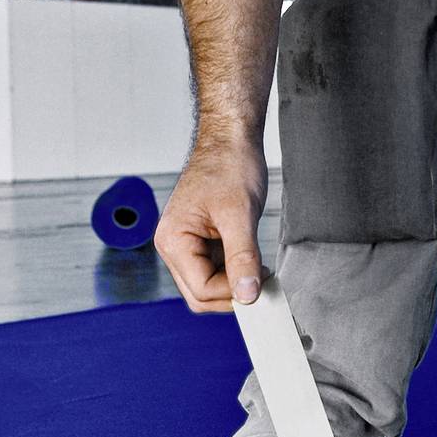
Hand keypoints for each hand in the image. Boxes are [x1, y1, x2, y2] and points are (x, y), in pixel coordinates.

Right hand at [156, 139, 266, 312]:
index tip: (261, 284)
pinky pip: (217, 272)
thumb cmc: (229, 166)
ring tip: (259, 267)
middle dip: (232, 293)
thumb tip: (247, 295)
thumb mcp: (240, 215)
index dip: (233, 292)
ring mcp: (186, 246)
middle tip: (263, 281)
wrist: (230, 141)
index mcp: (173, 240)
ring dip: (235, 284)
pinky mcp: (201, 243)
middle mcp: (174, 246)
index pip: (201, 289)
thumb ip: (242, 258)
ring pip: (209, 287)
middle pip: (201, 295)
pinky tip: (252, 260)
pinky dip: (236, 273)